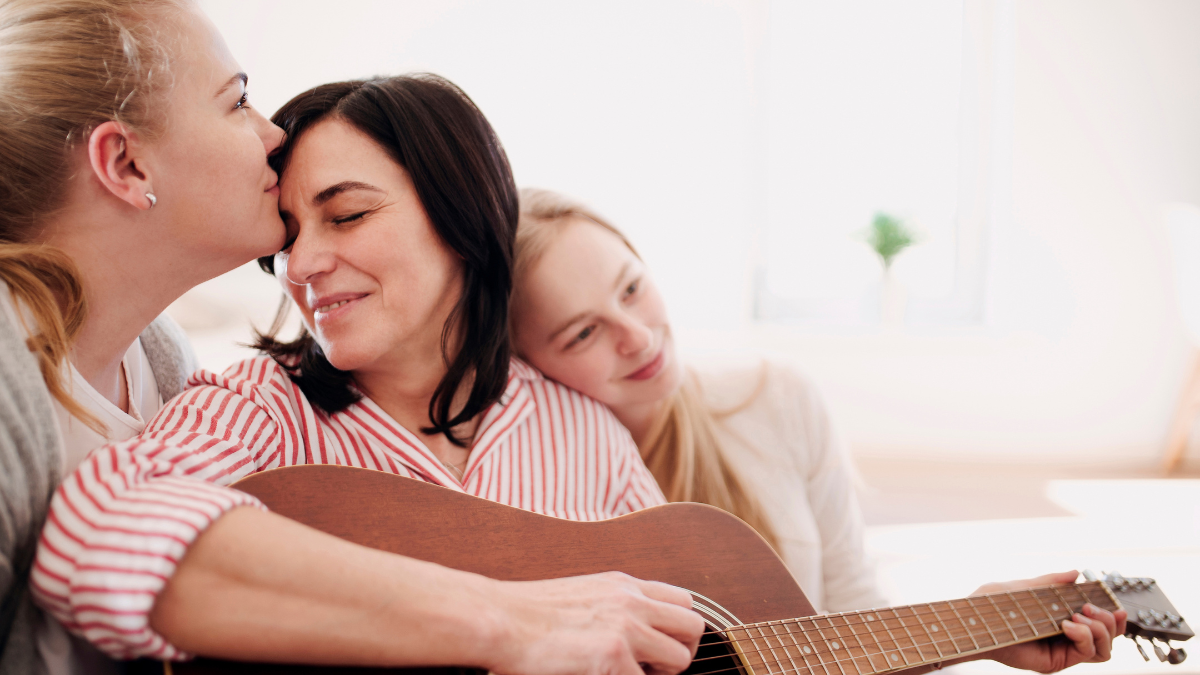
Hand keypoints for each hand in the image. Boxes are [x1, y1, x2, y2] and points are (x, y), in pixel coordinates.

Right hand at [485, 571, 705, 674]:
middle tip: (652, 668)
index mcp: (623, 584)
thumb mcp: (581, 593)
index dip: (676, 629)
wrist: (499, 619)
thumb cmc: (526, 612)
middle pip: (694, 627)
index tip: (658, 647)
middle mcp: (632, 601)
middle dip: (680, 652)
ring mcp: (626, 628)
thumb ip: (612, 605)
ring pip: (681, 659)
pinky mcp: (613, 656)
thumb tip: (630, 632)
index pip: (682, 600)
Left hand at [975, 571, 1127, 672]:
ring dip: (1099, 630)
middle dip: (1108, 621)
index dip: (1114, 618)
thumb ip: (1051, 582)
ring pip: (1103, 649)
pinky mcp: (1055, 661)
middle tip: (1090, 608)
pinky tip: (1068, 624)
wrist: (975, 620)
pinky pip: (1085, 653)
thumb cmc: (993, 604)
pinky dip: (1084, 636)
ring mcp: (1061, 651)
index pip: (1099, 625)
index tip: (1117, 605)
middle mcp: (1065, 639)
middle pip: (1108, 639)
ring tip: (1079, 615)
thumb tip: (1075, 573)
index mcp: (1062, 621)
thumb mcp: (1028, 587)